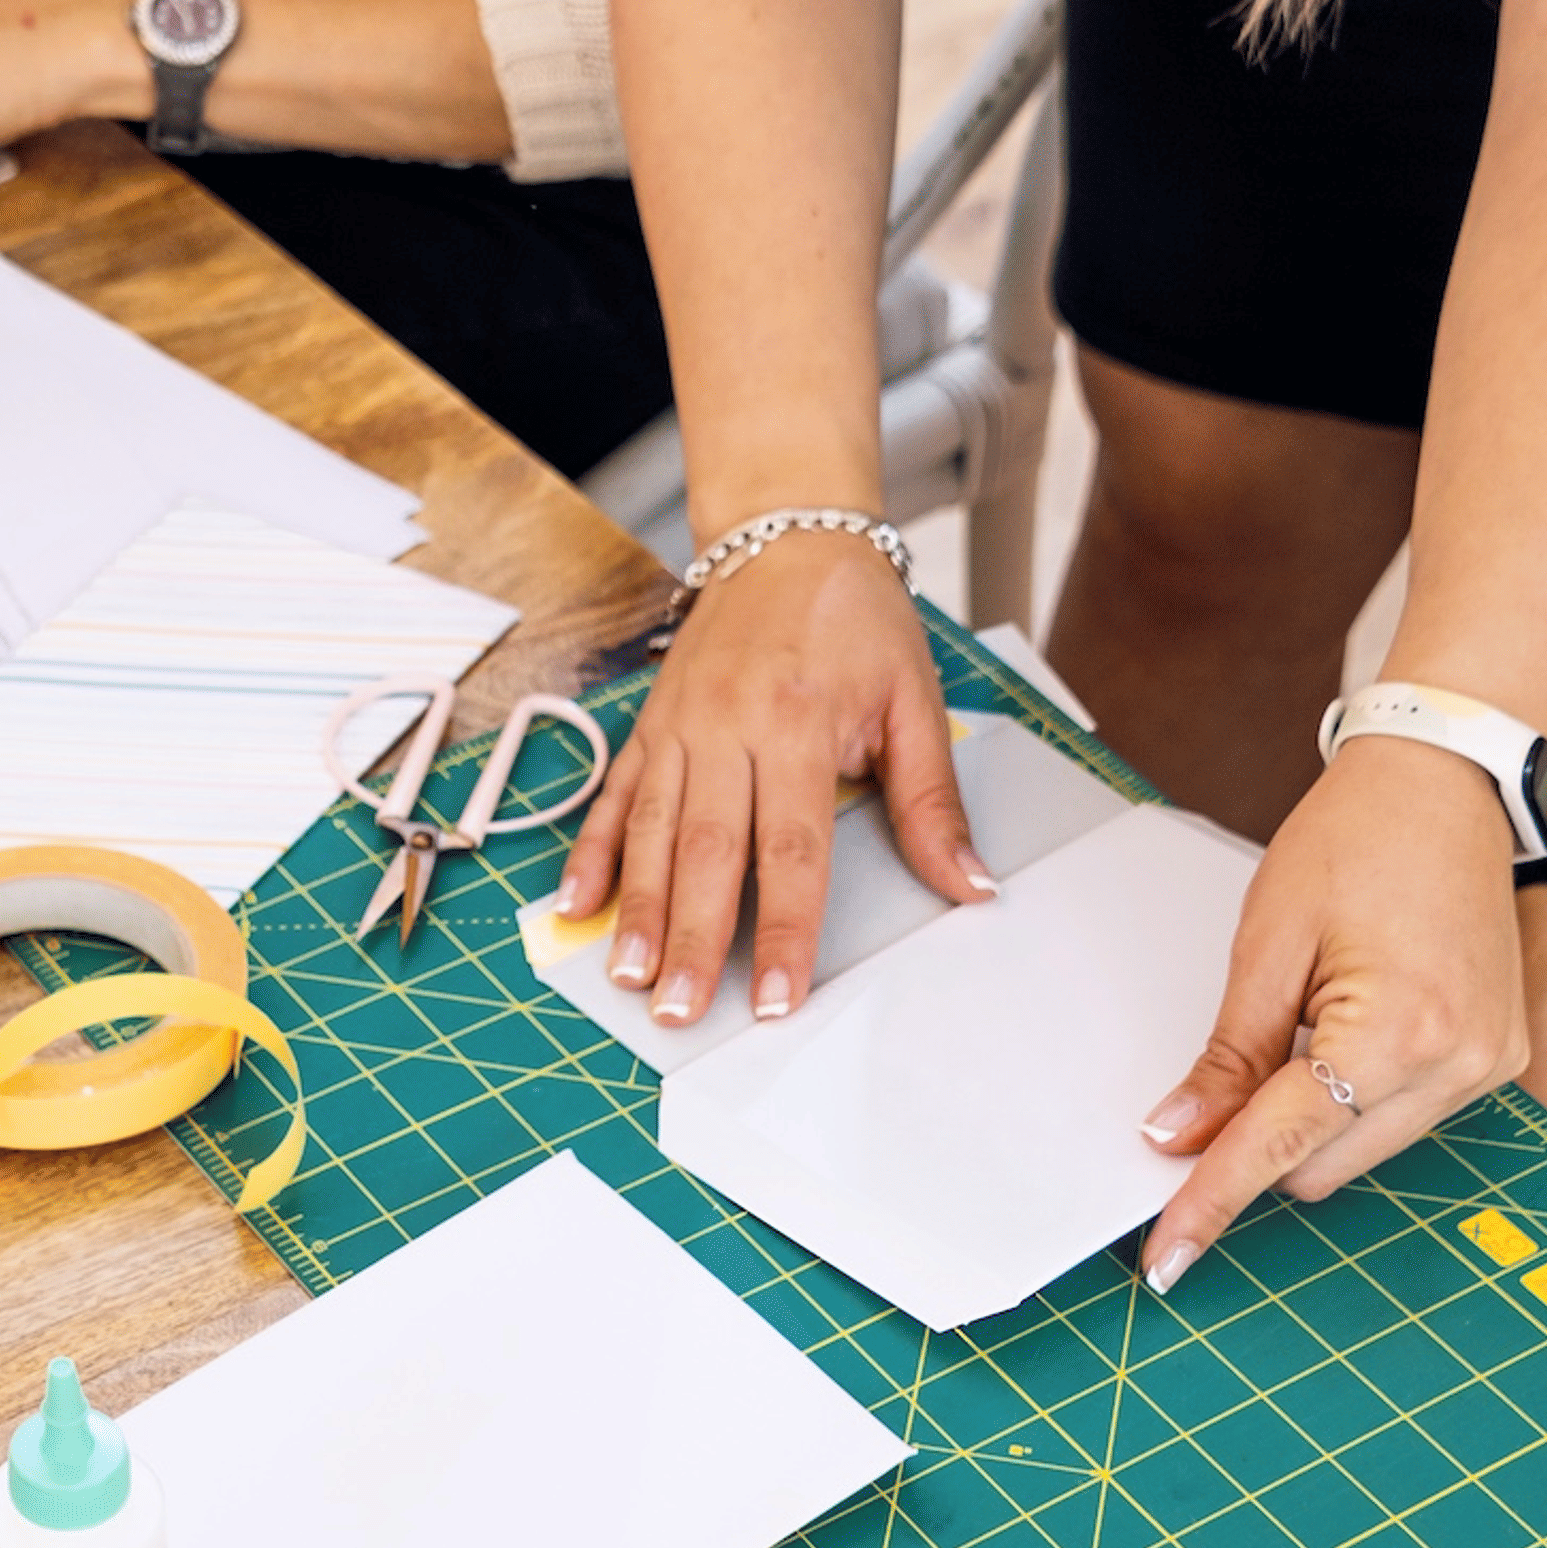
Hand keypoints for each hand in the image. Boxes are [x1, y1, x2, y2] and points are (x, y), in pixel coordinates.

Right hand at [552, 528, 988, 1026]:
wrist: (789, 536)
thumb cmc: (857, 621)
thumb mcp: (913, 702)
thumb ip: (933, 803)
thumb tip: (971, 887)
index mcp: (799, 724)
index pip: (792, 850)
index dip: (786, 931)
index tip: (778, 999)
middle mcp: (727, 727)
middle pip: (708, 853)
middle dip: (693, 939)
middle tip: (680, 1011)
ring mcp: (678, 726)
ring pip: (652, 833)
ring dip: (637, 910)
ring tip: (629, 976)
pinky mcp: (647, 724)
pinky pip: (613, 797)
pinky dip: (592, 853)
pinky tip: (575, 906)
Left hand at [1136, 736, 1528, 1291]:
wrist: (1446, 784)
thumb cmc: (1354, 841)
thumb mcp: (1266, 946)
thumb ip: (1227, 1058)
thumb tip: (1177, 1136)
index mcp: (1400, 1034)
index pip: (1280, 1145)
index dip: (1211, 1200)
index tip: (1165, 1256)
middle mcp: (1460, 1066)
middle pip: (1319, 1167)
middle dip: (1254, 1146)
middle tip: (1207, 1090)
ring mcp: (1488, 1069)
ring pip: (1358, 1153)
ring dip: (1306, 1121)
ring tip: (1297, 1025)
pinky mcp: (1496, 1061)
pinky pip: (1397, 1121)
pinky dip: (1348, 1101)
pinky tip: (1337, 1033)